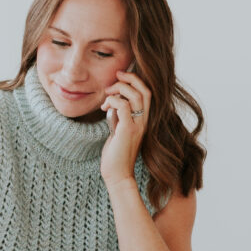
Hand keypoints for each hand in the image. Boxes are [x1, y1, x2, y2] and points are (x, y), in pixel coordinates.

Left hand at [100, 70, 150, 188]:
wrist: (117, 174)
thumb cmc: (116, 154)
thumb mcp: (119, 130)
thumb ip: (120, 117)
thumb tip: (112, 103)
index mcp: (143, 120)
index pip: (147, 93)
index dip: (136, 80)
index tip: (120, 77)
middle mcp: (144, 121)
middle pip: (145, 90)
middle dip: (130, 78)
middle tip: (115, 77)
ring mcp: (138, 125)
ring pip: (135, 95)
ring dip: (119, 89)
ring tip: (107, 95)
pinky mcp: (128, 130)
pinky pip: (123, 106)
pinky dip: (113, 101)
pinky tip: (104, 108)